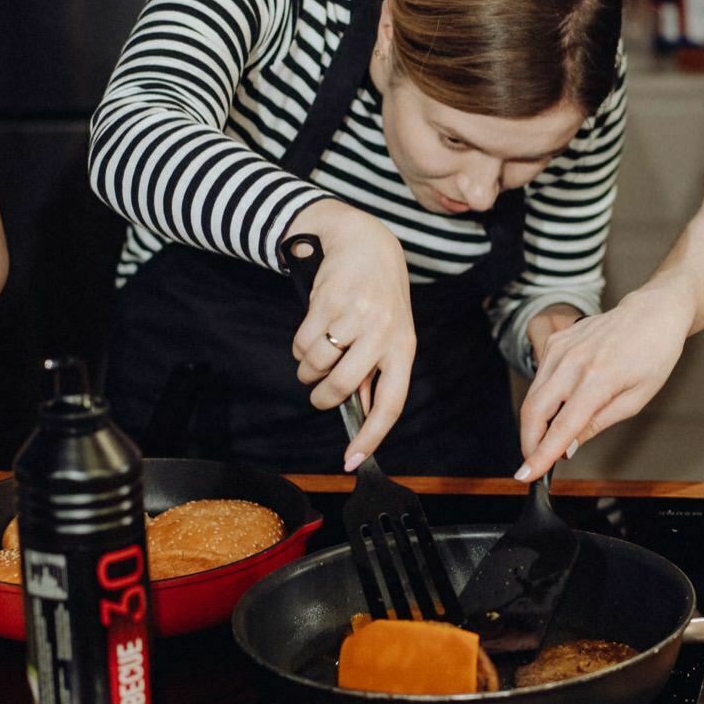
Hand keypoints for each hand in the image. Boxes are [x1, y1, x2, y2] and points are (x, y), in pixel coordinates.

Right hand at [285, 200, 415, 469]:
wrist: (364, 242)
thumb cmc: (379, 297)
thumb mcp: (390, 333)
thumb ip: (376, 373)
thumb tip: (360, 416)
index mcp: (403, 348)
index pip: (391, 402)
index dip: (371, 435)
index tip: (352, 461)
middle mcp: (382, 333)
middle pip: (341, 386)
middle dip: (322, 397)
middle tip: (318, 391)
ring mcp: (355, 316)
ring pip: (316, 365)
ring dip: (307, 369)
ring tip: (316, 355)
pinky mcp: (327, 301)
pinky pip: (302, 343)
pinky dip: (300, 347)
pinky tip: (312, 332)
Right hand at [516, 285, 692, 479]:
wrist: (652, 313)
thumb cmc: (653, 354)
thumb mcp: (636, 399)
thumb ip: (598, 424)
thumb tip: (568, 447)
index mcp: (599, 378)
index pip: (562, 427)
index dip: (542, 455)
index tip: (528, 475)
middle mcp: (574, 361)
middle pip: (534, 411)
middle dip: (529, 442)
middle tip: (535, 462)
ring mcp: (562, 348)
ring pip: (532, 395)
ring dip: (534, 423)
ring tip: (551, 438)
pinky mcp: (556, 341)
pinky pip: (540, 377)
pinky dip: (542, 398)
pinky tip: (560, 405)